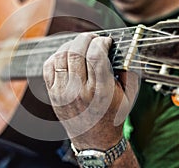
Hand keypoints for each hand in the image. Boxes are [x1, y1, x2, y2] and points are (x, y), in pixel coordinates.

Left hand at [43, 33, 138, 149]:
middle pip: (76, 52)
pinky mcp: (53, 94)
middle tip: (93, 38)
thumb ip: (128, 71)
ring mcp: (63, 92)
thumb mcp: (129, 96)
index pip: (96, 56)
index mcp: (100, 91)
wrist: (94, 141)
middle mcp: (79, 91)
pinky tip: (67, 55)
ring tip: (81, 45)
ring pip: (61, 56)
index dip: (101, 41)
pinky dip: (57, 55)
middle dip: (86, 38)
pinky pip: (49, 66)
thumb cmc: (112, 117)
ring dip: (72, 44)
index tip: (106, 41)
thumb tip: (121, 48)